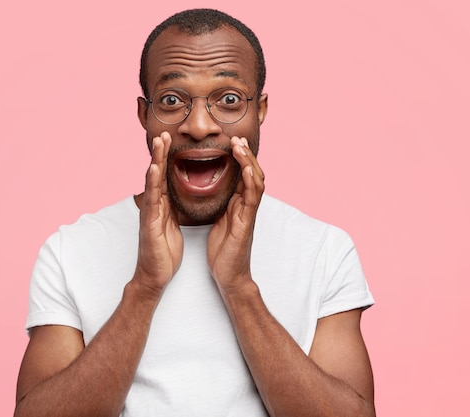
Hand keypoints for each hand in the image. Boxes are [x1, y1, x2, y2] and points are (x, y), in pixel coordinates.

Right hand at [134, 132, 183, 292]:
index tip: (170, 140)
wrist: (155, 275)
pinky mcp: (150, 222)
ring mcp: (150, 212)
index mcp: (162, 205)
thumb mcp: (172, 225)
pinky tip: (154, 168)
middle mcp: (154, 205)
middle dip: (160, 153)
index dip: (167, 158)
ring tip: (159, 143)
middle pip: (157, 174)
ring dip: (155, 160)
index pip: (165, 177)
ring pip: (153, 182)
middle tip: (163, 133)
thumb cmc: (164, 251)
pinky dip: (153, 182)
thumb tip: (177, 196)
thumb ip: (172, 208)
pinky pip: (152, 199)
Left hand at [207, 136, 264, 292]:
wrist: (229, 276)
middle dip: (246, 154)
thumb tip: (214, 192)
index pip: (242, 175)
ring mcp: (248, 214)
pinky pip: (252, 198)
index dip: (240, 158)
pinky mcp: (246, 223)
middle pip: (252, 173)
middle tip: (238, 137)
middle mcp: (246, 206)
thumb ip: (221, 206)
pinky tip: (246, 168)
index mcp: (238, 205)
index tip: (232, 142)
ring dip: (248, 162)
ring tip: (240, 145)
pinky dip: (250, 180)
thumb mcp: (220, 222)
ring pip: (255, 181)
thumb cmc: (223, 251)